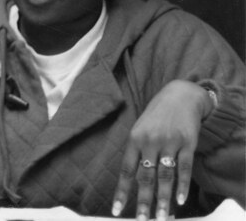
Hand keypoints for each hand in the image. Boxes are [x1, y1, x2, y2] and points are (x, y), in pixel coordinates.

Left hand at [112, 80, 210, 220]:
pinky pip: (184, 168)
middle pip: (145, 176)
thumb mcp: (140, 129)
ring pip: (165, 176)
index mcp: (134, 139)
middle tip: (142, 220)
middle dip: (143, 200)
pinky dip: (182, 186)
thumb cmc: (156, 116)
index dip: (121, 192)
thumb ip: (136, 152)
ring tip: (161, 217)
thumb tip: (131, 179)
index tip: (116, 210)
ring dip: (162, 199)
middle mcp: (150, 141)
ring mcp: (169, 142)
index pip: (126, 170)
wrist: (180, 96)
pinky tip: (179, 201)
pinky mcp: (187, 143)